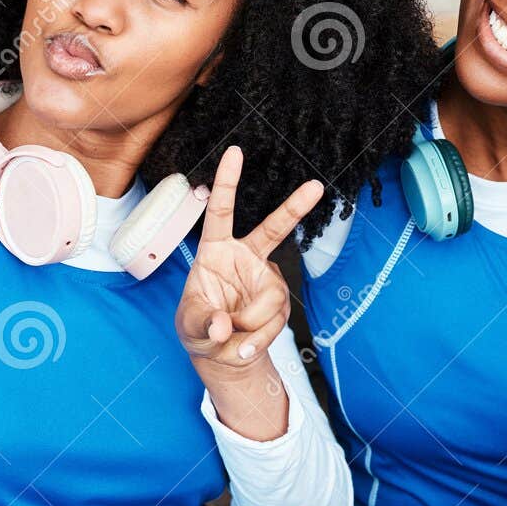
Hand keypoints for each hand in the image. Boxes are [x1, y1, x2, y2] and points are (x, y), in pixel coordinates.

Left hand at [175, 145, 323, 368]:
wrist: (220, 354)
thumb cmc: (198, 328)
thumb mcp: (190, 326)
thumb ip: (203, 323)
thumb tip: (224, 326)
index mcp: (215, 250)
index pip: (221, 212)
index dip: (227, 182)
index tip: (235, 151)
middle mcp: (245, 258)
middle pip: (273, 229)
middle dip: (295, 208)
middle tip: (317, 185)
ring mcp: (267, 280)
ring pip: (271, 299)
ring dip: (252, 326)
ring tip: (233, 342)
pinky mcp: (280, 303)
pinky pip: (275, 322)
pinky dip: (258, 340)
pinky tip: (244, 348)